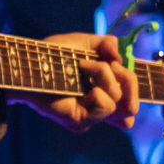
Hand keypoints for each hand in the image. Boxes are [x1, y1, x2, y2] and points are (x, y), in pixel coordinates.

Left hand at [11, 33, 139, 132]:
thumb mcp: (84, 43)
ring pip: (119, 101)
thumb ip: (107, 44)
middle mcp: (97, 105)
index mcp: (101, 89)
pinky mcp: (81, 121)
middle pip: (133, 104)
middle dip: (130, 80)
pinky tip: (82, 80)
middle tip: (113, 65)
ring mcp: (90, 115)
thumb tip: (122, 56)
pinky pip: (105, 106)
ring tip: (85, 65)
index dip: (136, 89)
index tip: (124, 68)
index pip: (129, 100)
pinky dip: (98, 89)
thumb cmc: (50, 54)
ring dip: (106, 76)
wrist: (27, 65)